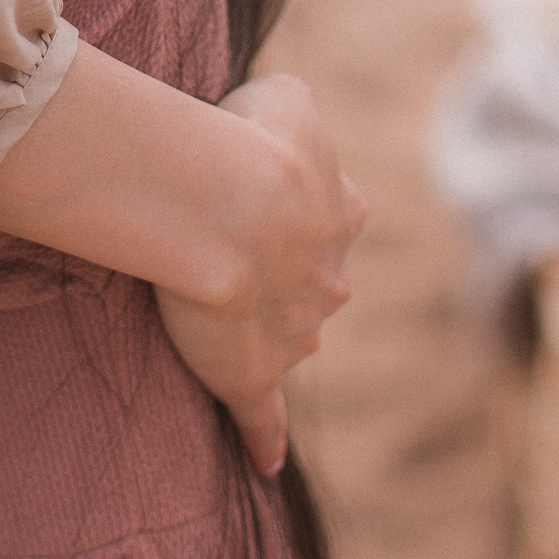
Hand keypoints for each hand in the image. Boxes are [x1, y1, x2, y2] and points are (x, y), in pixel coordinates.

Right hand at [157, 74, 363, 472]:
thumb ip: (291, 107)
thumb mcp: (285, 96)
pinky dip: (266, 441)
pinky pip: (265, 418)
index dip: (291, 204)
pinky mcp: (257, 377)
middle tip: (230, 256)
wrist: (228, 206)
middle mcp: (331, 276)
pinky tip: (265, 461)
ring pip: (291, 336)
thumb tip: (281, 112)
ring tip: (217, 323)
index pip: (330, 212)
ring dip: (264, 332)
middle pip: (314, 281)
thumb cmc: (247, 141)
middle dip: (284, 273)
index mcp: (341, 211)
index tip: (255, 193)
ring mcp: (298, 332)